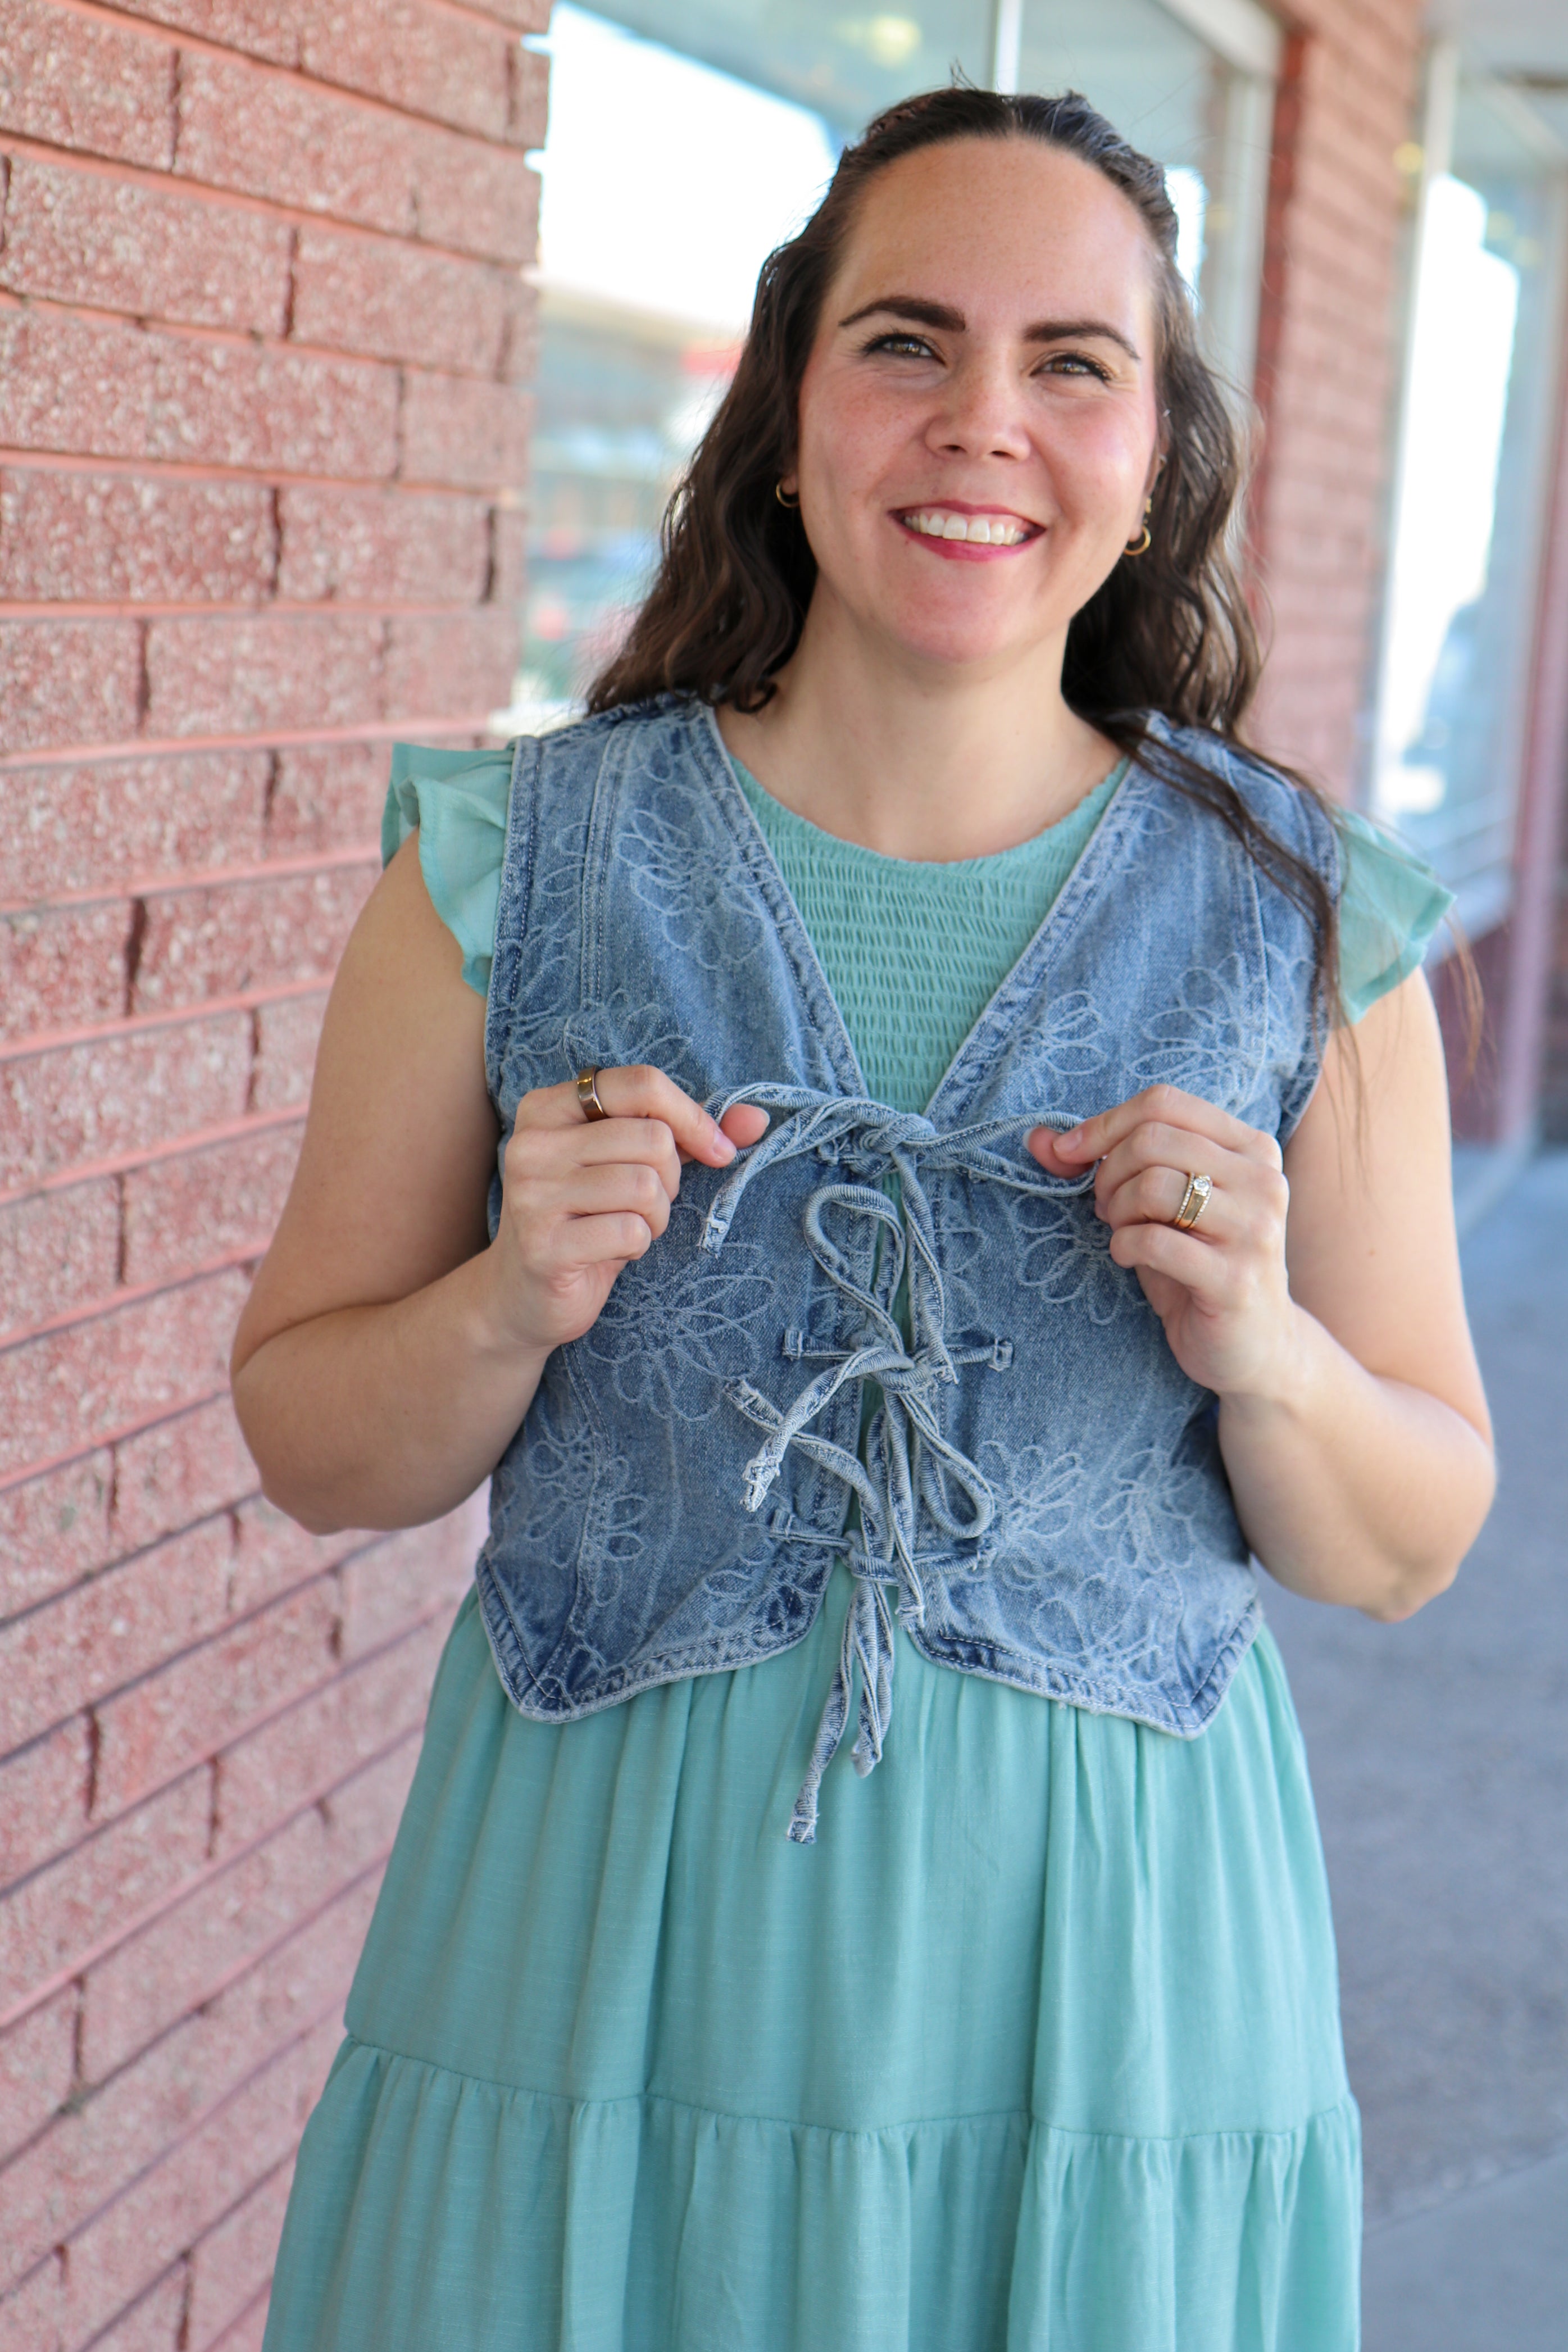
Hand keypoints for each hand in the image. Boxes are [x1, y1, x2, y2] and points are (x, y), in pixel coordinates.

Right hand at [480, 1067, 767, 1359]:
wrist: (525, 1293)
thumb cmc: (589, 1217)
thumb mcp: (634, 1164)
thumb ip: (690, 1133)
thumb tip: (757, 1119)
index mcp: (549, 1106)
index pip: (641, 1084)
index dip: (692, 1117)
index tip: (717, 1151)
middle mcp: (532, 1143)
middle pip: (652, 1139)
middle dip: (670, 1177)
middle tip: (646, 1202)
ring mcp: (532, 1195)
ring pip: (646, 1186)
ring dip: (656, 1215)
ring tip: (628, 1225)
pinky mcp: (544, 1246)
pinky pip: (631, 1231)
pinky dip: (639, 1245)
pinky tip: (612, 1251)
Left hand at [1027, 1084, 1300, 1397]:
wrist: (1254, 1345)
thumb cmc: (1198, 1265)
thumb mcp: (1156, 1206)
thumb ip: (1103, 1163)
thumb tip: (1037, 1139)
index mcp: (1250, 1147)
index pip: (1164, 1104)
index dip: (1104, 1125)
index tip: (1068, 1155)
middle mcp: (1263, 1180)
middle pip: (1152, 1139)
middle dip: (1107, 1172)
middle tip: (1106, 1207)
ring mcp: (1255, 1229)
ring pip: (1153, 1185)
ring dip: (1117, 1210)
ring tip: (1123, 1231)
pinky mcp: (1236, 1279)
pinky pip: (1153, 1241)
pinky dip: (1124, 1246)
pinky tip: (1130, 1258)